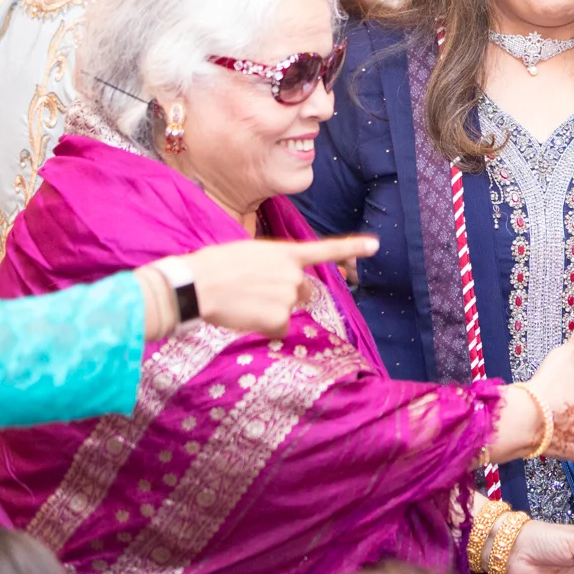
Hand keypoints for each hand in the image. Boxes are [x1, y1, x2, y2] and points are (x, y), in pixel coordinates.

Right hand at [173, 235, 377, 335]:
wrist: (198, 285)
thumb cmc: (215, 266)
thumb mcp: (250, 254)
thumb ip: (274, 265)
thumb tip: (281, 284)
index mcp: (285, 253)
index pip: (325, 249)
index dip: (352, 247)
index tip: (375, 245)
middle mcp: (294, 274)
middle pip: (304, 291)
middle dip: (288, 295)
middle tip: (257, 292)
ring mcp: (289, 296)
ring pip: (290, 310)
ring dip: (273, 311)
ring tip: (245, 301)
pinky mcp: (280, 318)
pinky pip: (279, 328)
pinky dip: (265, 327)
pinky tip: (246, 316)